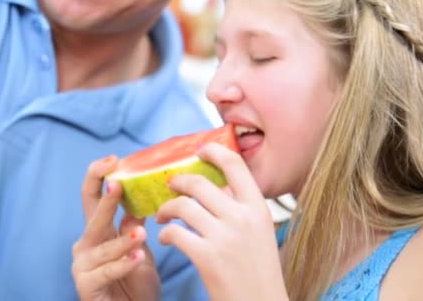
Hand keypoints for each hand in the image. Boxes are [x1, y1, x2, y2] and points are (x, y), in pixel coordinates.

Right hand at [71, 156, 159, 300]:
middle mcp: (86, 244)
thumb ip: (134, 224)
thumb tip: (141, 195)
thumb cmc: (135, 284)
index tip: (114, 159)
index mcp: (98, 230)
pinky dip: (122, 264)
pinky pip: (104, 271)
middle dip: (105, 198)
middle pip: (92, 215)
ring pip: (102, 247)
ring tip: (141, 235)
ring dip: (122, 240)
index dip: (98, 175)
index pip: (92, 196)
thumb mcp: (140, 249)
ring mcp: (82, 265)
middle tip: (118, 182)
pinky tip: (137, 258)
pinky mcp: (85, 286)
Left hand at [156, 143, 287, 300]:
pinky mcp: (207, 257)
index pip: (235, 165)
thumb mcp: (260, 232)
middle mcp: (242, 218)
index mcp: (258, 208)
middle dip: (178, 182)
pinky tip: (165, 238)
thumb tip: (214, 187)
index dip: (213, 151)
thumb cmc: (259, 271)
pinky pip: (175, 233)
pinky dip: (165, 234)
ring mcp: (224, 237)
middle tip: (169, 186)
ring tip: (162, 216)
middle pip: (199, 183)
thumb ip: (241, 208)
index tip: (199, 151)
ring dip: (166, 208)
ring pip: (182, 206)